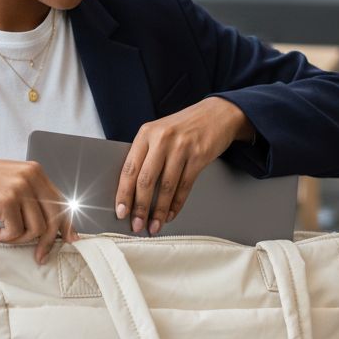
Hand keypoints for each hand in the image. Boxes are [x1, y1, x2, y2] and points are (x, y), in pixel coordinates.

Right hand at [0, 153, 78, 264]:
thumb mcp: (9, 180)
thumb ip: (30, 195)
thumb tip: (49, 224)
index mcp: (35, 171)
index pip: (61, 201)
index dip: (67, 224)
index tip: (69, 240)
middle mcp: (30, 176)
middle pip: (54, 217)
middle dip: (48, 241)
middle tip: (40, 256)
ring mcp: (19, 187)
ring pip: (35, 228)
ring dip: (18, 239)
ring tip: (1, 234)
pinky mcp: (5, 200)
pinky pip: (15, 232)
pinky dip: (4, 238)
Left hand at [114, 97, 254, 234]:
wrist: (218, 113)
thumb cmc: (185, 126)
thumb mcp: (160, 132)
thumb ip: (146, 154)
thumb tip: (131, 190)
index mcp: (146, 133)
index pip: (129, 168)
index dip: (124, 193)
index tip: (121, 211)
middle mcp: (162, 139)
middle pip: (145, 180)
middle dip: (139, 207)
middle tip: (137, 225)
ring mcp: (181, 147)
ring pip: (165, 187)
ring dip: (159, 211)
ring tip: (154, 225)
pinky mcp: (198, 156)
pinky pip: (184, 186)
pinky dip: (176, 204)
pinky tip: (170, 214)